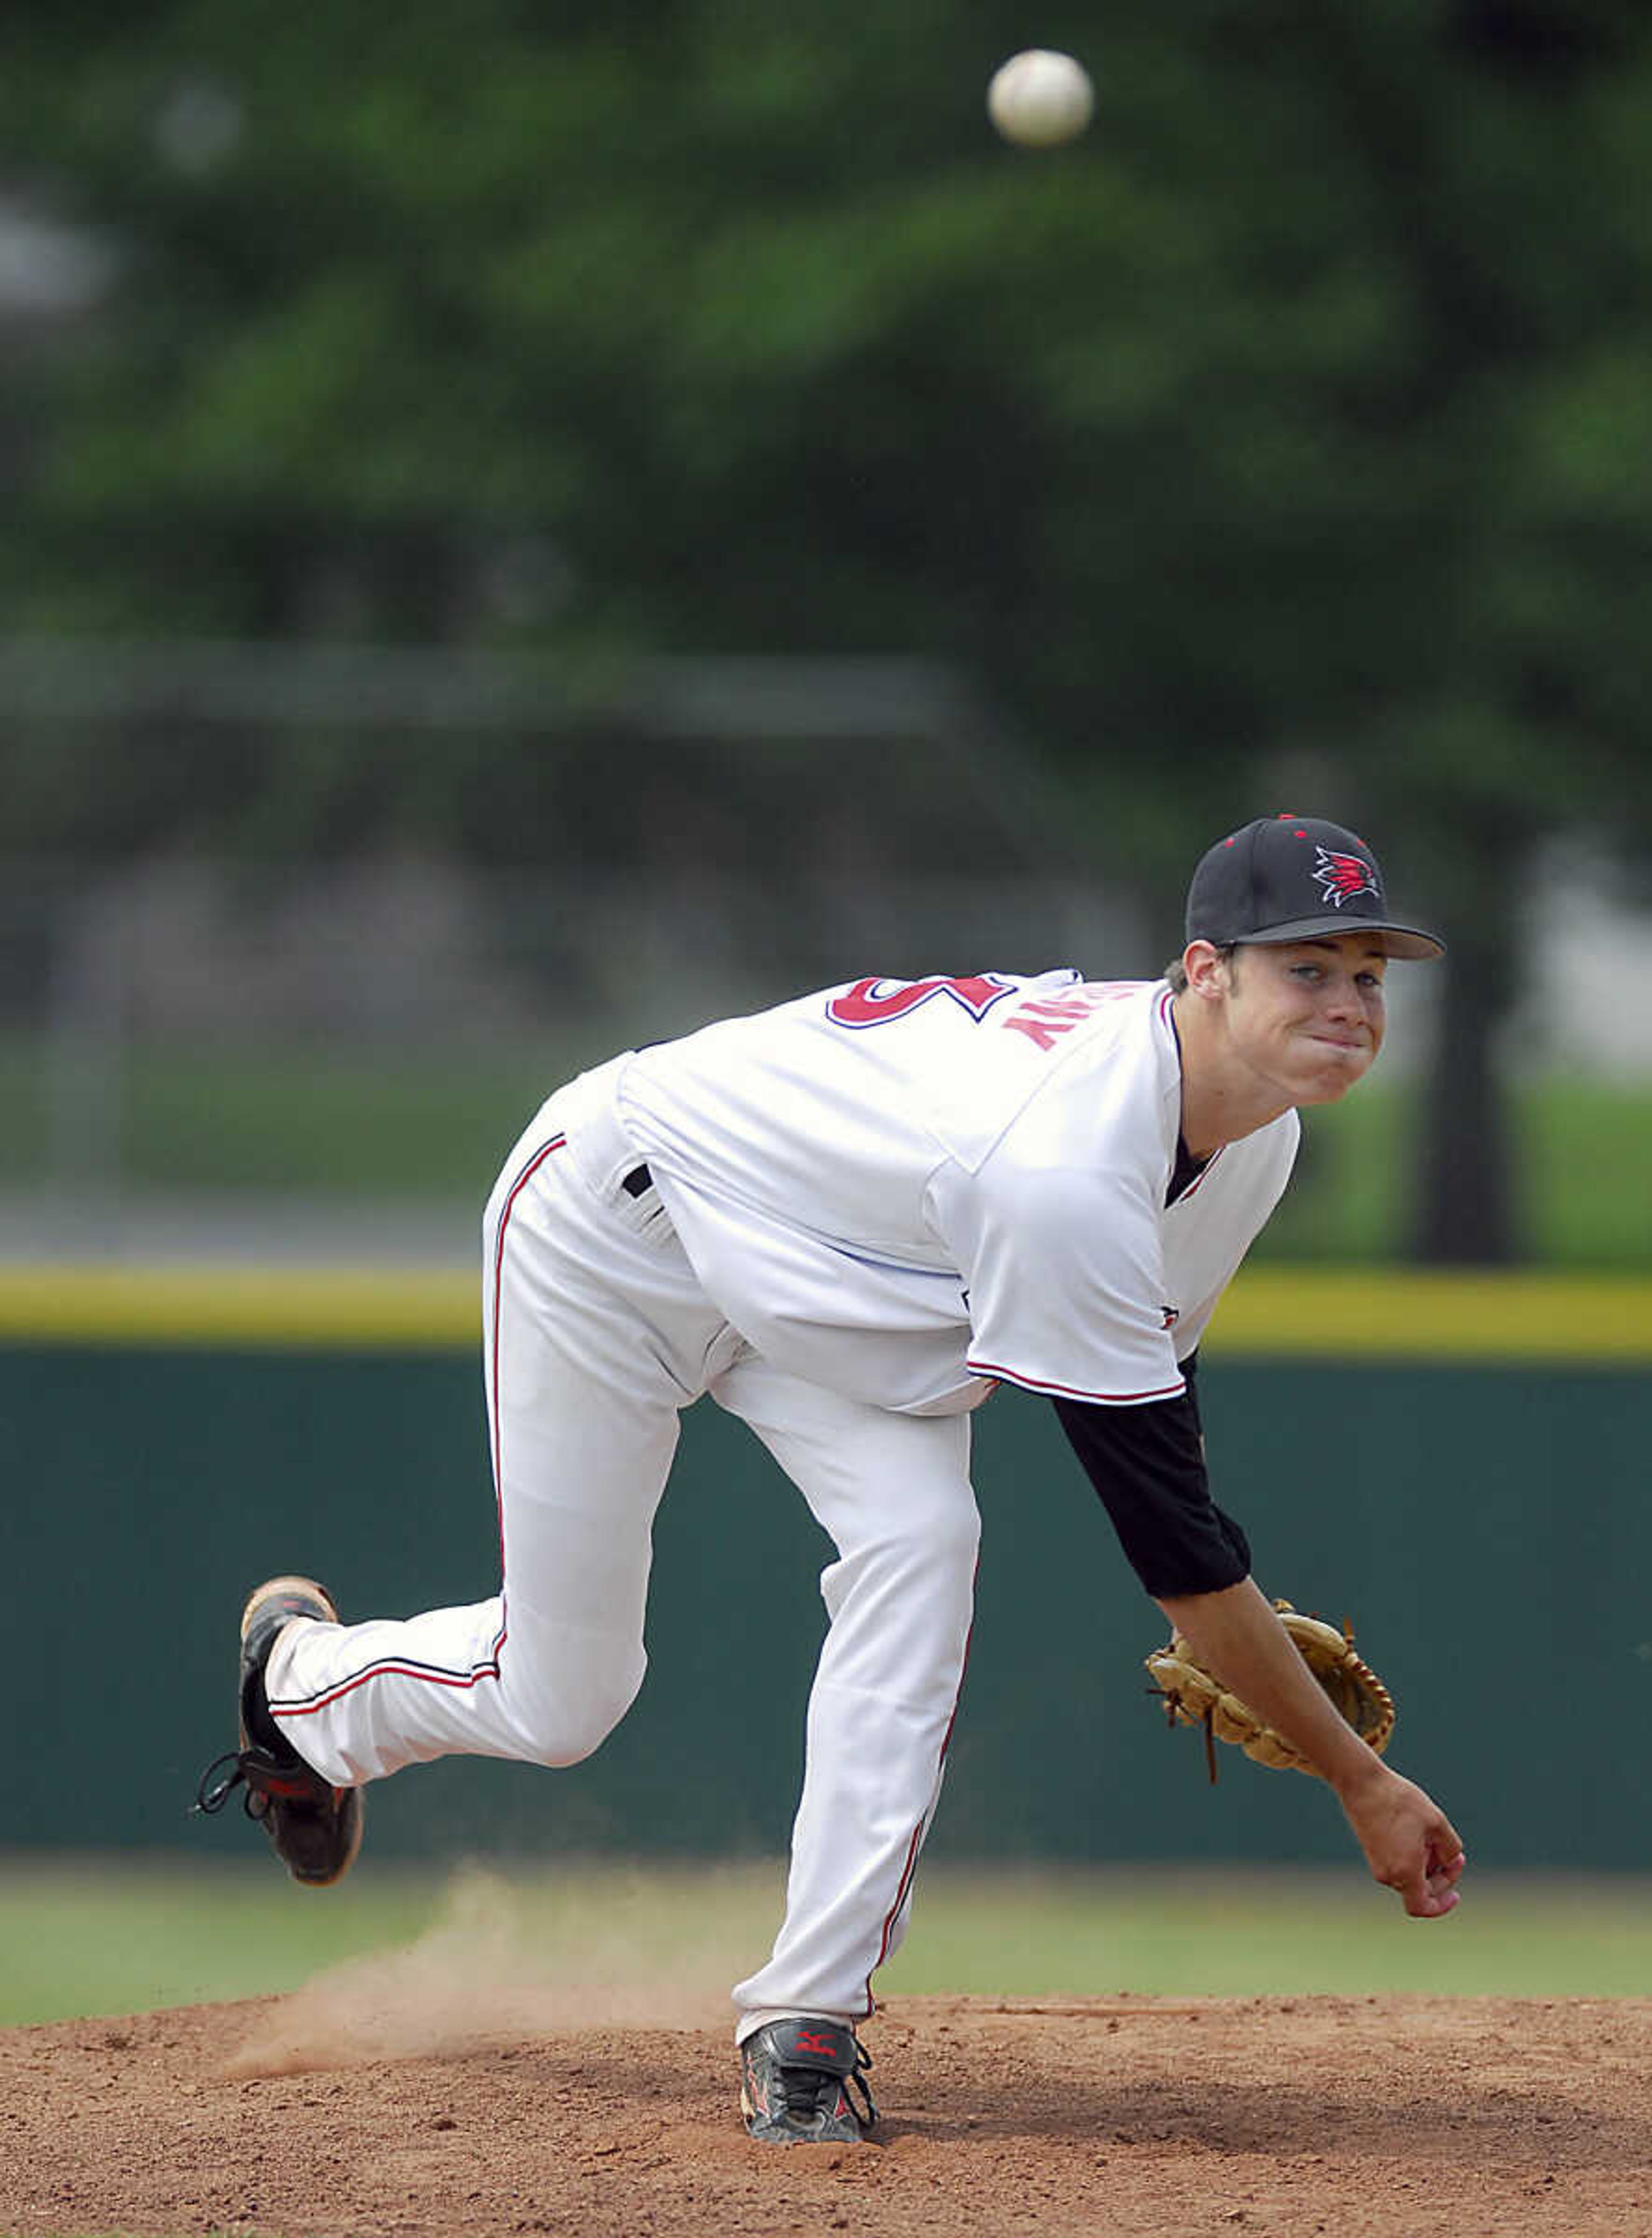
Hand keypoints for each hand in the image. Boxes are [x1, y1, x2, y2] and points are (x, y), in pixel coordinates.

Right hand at [1334, 1762, 1464, 1918]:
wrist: (1362, 1783)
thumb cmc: (1400, 1801)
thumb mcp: (1437, 1822)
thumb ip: (1451, 1849)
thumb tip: (1448, 1861)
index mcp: (1405, 1871)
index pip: (1423, 1907)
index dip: (1442, 1905)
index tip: (1456, 1894)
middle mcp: (1388, 1874)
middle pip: (1421, 1890)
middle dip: (1441, 1875)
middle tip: (1456, 1855)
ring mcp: (1377, 1864)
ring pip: (1410, 1877)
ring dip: (1427, 1865)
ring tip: (1434, 1837)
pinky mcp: (1372, 1853)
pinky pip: (1398, 1866)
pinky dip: (1413, 1858)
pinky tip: (1419, 1834)